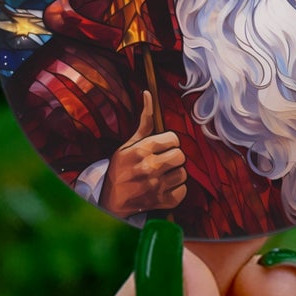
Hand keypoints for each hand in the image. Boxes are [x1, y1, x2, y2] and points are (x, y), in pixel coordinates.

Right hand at [101, 91, 186, 217]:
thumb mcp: (128, 144)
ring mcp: (157, 186)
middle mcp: (149, 168)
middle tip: (163, 161)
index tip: (161, 147)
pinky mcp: (163, 202)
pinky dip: (177, 189)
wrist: (111, 202)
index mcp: (141, 150)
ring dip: (175, 173)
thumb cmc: (120, 170)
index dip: (169, 142)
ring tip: (162, 175)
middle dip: (173, 157)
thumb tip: (149, 94)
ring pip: (183, 173)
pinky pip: (183, 190)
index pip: (174, 138)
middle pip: (181, 155)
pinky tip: (164, 187)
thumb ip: (144, 121)